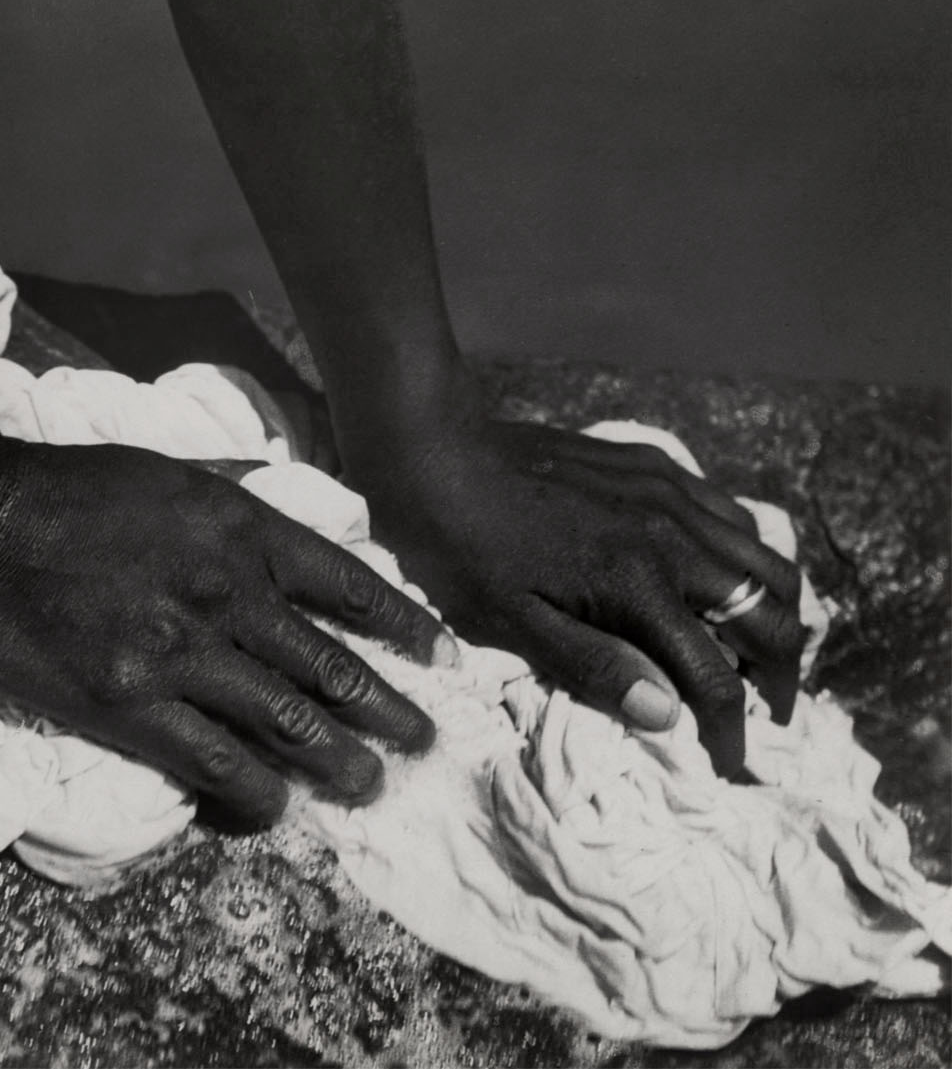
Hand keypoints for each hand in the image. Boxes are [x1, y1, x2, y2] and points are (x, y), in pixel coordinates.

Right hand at [0, 440, 453, 821]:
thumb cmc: (70, 486)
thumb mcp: (172, 469)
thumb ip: (234, 495)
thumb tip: (281, 499)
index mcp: (242, 529)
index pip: (349, 586)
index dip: (404, 627)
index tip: (442, 657)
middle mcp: (229, 592)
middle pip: (332, 665)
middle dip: (389, 710)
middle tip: (424, 742)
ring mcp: (182, 651)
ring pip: (288, 720)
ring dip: (341, 759)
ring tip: (373, 786)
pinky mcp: (130, 702)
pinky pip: (215, 760)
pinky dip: (256, 790)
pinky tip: (279, 807)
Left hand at [340, 367, 805, 777]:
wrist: (433, 450)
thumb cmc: (459, 547)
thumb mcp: (511, 621)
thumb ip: (595, 666)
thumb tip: (669, 717)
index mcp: (638, 585)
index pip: (717, 678)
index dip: (732, 733)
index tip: (730, 765)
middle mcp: (673, 535)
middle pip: (774, 614)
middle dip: (781, 675)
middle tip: (765, 712)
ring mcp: (670, 492)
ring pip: (768, 558)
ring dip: (777, 612)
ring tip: (758, 651)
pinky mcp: (655, 465)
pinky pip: (731, 513)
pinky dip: (748, 555)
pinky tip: (720, 577)